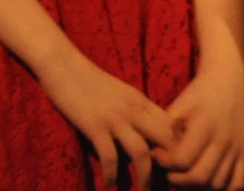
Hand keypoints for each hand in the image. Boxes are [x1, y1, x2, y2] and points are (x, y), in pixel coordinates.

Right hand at [39, 51, 177, 188]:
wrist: (65, 65)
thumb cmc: (91, 81)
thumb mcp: (123, 93)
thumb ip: (137, 111)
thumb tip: (149, 135)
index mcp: (142, 101)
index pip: (172, 127)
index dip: (178, 149)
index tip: (176, 167)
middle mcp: (134, 110)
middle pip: (165, 140)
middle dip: (169, 166)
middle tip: (166, 184)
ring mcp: (115, 118)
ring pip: (142, 153)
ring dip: (145, 177)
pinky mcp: (95, 126)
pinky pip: (110, 156)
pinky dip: (112, 175)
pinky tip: (110, 185)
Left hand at [157, 59, 243, 187]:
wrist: (227, 81)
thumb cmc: (198, 94)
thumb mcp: (178, 107)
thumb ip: (166, 133)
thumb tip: (155, 157)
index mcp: (204, 126)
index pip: (181, 160)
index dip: (164, 163)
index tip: (158, 154)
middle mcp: (223, 140)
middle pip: (199, 178)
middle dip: (178, 180)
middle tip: (170, 170)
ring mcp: (236, 149)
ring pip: (217, 185)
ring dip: (198, 187)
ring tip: (186, 175)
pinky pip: (237, 184)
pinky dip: (222, 189)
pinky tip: (208, 182)